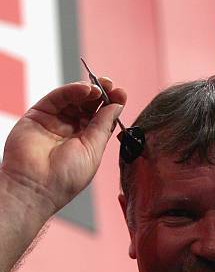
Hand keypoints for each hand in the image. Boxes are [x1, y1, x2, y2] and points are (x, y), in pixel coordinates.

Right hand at [0, 78, 125, 215]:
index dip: (112, 106)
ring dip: (89, 90)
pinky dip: (72, 90)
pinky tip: (85, 89)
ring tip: (100, 87)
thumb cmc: (65, 178)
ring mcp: (55, 121)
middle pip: (89, 107)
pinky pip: (58, 97)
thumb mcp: (93, 151)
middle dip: (102, 94)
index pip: (102, 119)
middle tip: (112, 86)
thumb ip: (103, 126)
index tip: (121, 94)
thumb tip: (117, 106)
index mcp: (87, 143)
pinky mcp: (39, 113)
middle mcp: (72, 131)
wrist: (35, 185)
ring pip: (74, 99)